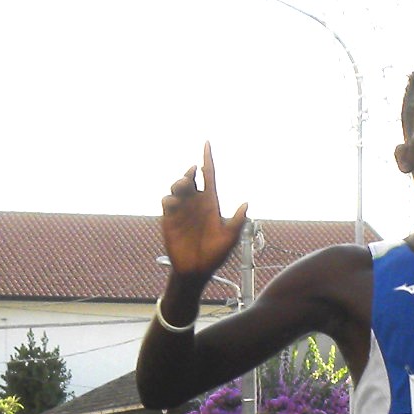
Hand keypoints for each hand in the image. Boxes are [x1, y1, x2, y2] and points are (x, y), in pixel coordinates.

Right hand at [157, 142, 250, 285]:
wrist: (196, 270)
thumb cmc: (215, 255)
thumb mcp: (229, 239)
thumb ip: (236, 221)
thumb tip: (246, 203)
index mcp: (211, 203)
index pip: (209, 176)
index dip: (208, 159)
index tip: (207, 143)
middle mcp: (196, 203)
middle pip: (191, 178)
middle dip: (189, 172)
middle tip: (192, 173)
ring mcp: (182, 210)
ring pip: (178, 186)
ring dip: (180, 182)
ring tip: (184, 186)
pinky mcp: (170, 218)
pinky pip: (167, 201)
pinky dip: (170, 198)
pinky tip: (175, 204)